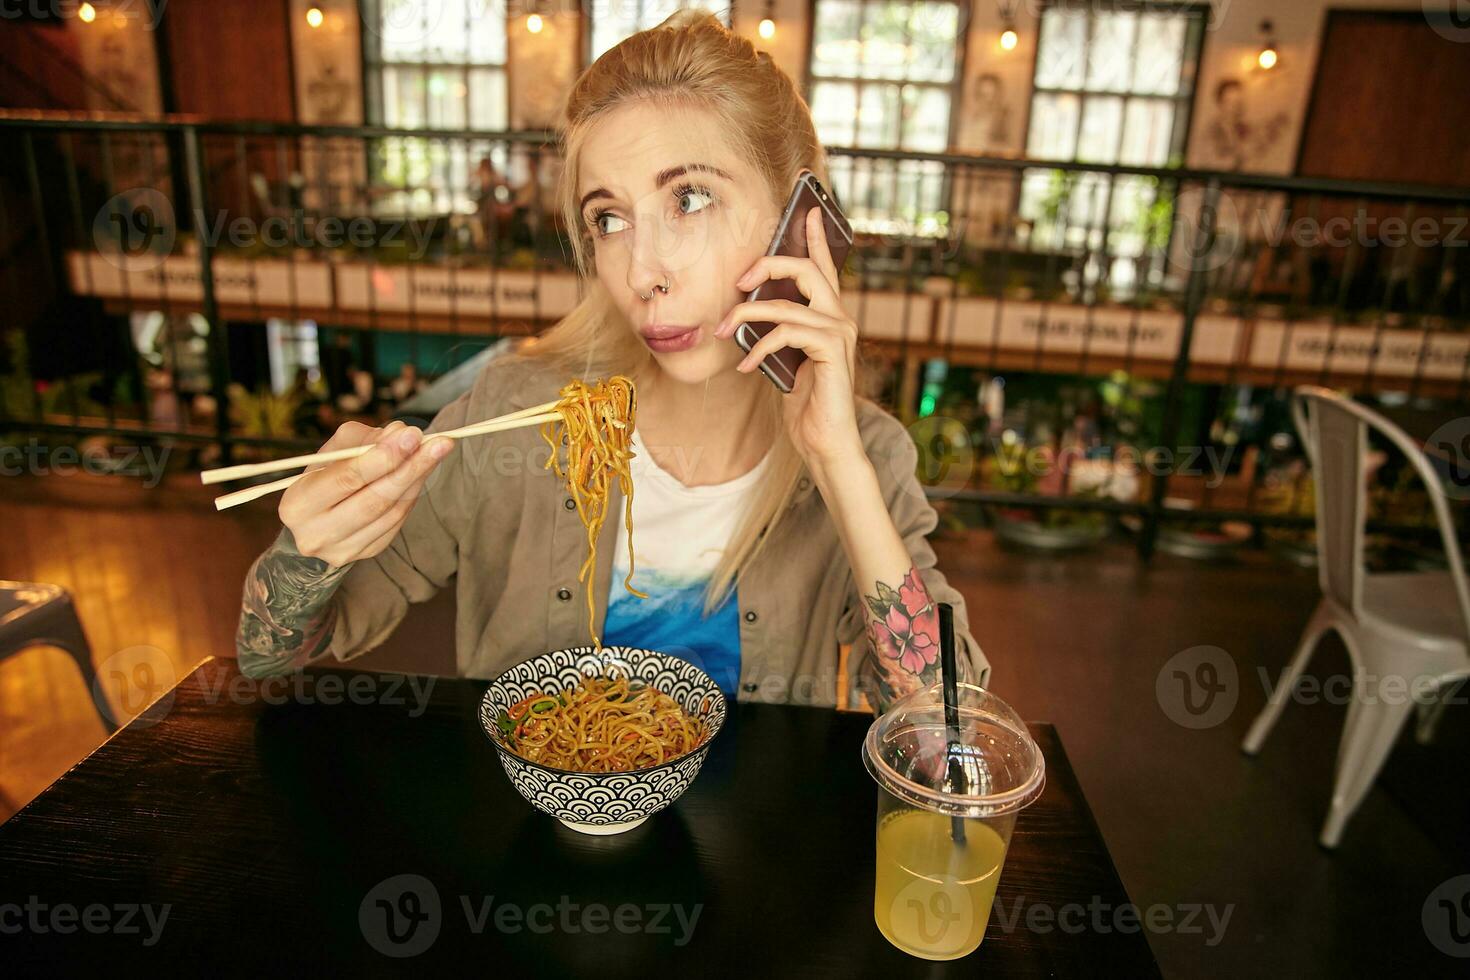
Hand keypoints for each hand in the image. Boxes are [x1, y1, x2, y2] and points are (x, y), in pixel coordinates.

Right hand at [278, 420, 453, 566]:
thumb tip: (400, 432)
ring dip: (418, 478)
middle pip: (374, 499)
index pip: (347, 478)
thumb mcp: (328, 455)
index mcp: (299, 504)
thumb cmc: (322, 481)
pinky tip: (423, 472)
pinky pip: (397, 521)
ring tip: (437, 451)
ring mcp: (343, 549)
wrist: (312, 526)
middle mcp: (317, 533)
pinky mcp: (367, 553)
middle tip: (439, 442)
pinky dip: (413, 494)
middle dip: (410, 467)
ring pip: (391, 512)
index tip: (412, 434)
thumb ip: (360, 439)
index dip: (383, 457)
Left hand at [714, 205, 863, 467]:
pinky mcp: (833, 351)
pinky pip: (787, 333)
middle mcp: (840, 319)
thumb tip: (745, 314)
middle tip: (740, 280)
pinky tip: (747, 366)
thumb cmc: (807, 405)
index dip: (815, 235)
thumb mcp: (786, 361)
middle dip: (768, 266)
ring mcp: (839, 334)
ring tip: (724, 332)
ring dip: (746, 316)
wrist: (826, 443)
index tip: (807, 206)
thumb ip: (777, 333)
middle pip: (806, 270)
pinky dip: (760, 347)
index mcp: (829, 316)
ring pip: (786, 305)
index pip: (825, 266)